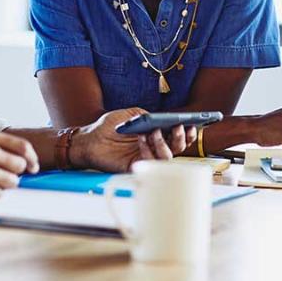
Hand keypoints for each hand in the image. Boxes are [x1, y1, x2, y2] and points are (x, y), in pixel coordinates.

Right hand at [0, 129, 39, 199]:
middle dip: (16, 172)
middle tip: (4, 173)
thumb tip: (28, 160)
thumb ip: (0, 146)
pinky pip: (1, 193)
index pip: (22, 146)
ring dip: (6, 184)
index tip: (33, 166)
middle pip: (20, 165)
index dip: (31, 157)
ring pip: (13, 181)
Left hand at [71, 108, 197, 172]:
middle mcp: (154, 148)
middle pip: (177, 148)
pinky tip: (141, 138)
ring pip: (166, 158)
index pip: (176, 137)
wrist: (90, 138)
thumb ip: (147, 114)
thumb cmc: (109, 125)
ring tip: (155, 131)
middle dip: (180, 139)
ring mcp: (146, 157)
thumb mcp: (131, 114)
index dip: (187, 133)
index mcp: (155, 135)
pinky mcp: (136, 166)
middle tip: (178, 128)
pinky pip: (149, 162)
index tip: (191, 125)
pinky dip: (148, 150)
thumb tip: (162, 119)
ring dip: (163, 144)